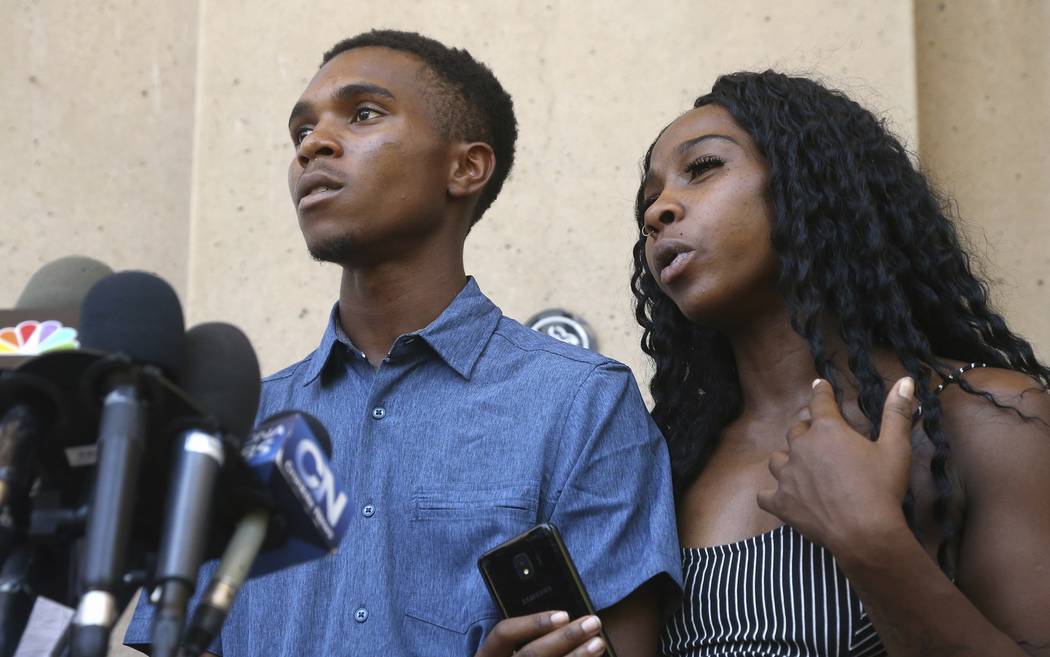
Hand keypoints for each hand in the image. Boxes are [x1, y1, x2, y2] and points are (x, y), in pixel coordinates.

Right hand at [475, 611, 605, 656]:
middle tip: (593, 622)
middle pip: (531, 655)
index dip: (533, 623)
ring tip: (598, 643)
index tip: (564, 614)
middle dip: (565, 637)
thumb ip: (526, 637)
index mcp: (487, 656)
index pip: (503, 634)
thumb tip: (563, 619)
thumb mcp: (509, 649)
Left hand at [756, 377, 917, 552]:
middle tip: (817, 436)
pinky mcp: (780, 502)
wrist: (864, 533)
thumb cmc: (881, 489)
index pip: (820, 402)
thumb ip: (896, 412)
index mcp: (827, 430)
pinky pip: (765, 494)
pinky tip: (778, 495)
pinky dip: (771, 494)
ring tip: (798, 465)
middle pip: (796, 430)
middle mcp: (801, 448)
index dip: (820, 392)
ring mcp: (787, 476)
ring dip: (787, 459)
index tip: (819, 385)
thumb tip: (905, 381)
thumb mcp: (895, 448)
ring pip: (778, 459)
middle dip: (806, 430)